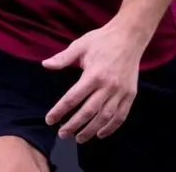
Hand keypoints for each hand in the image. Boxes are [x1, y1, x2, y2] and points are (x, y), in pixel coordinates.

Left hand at [41, 20, 145, 142]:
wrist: (130, 36)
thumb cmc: (102, 40)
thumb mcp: (80, 45)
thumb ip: (63, 58)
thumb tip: (45, 65)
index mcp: (93, 74)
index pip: (72, 98)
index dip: (60, 111)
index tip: (50, 120)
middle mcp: (108, 86)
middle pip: (88, 112)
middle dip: (73, 125)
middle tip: (62, 134)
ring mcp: (120, 91)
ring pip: (104, 117)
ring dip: (91, 130)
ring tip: (79, 138)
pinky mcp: (130, 94)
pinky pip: (121, 116)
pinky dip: (111, 128)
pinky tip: (100, 133)